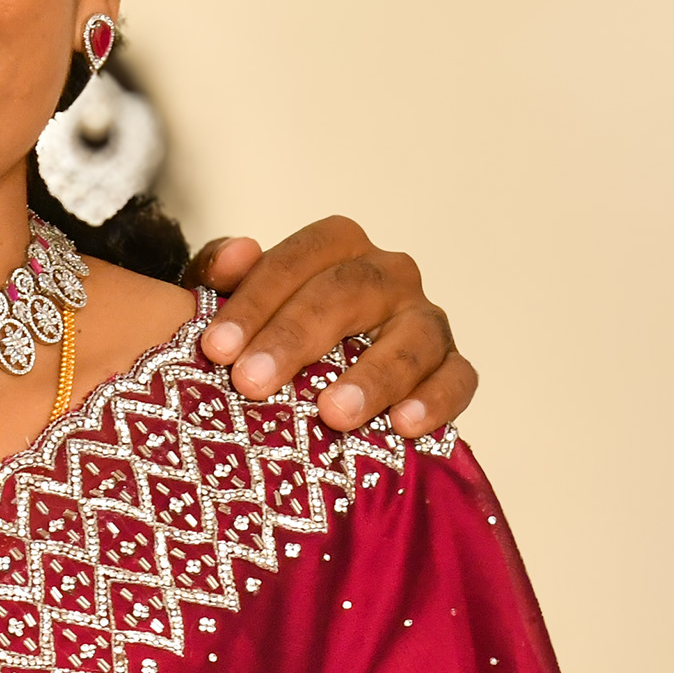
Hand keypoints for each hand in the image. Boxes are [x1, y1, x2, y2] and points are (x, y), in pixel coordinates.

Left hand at [190, 216, 476, 436]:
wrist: (319, 383)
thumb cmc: (273, 334)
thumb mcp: (239, 303)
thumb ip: (223, 273)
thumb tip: (234, 254)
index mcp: (338, 247)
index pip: (300, 257)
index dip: (256, 300)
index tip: (216, 349)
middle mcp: (389, 273)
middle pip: (349, 292)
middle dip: (295, 338)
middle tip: (251, 383)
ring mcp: (425, 319)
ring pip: (412, 336)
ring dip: (373, 375)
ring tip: (332, 413)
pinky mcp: (452, 366)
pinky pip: (457, 379)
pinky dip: (436, 400)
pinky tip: (404, 426)